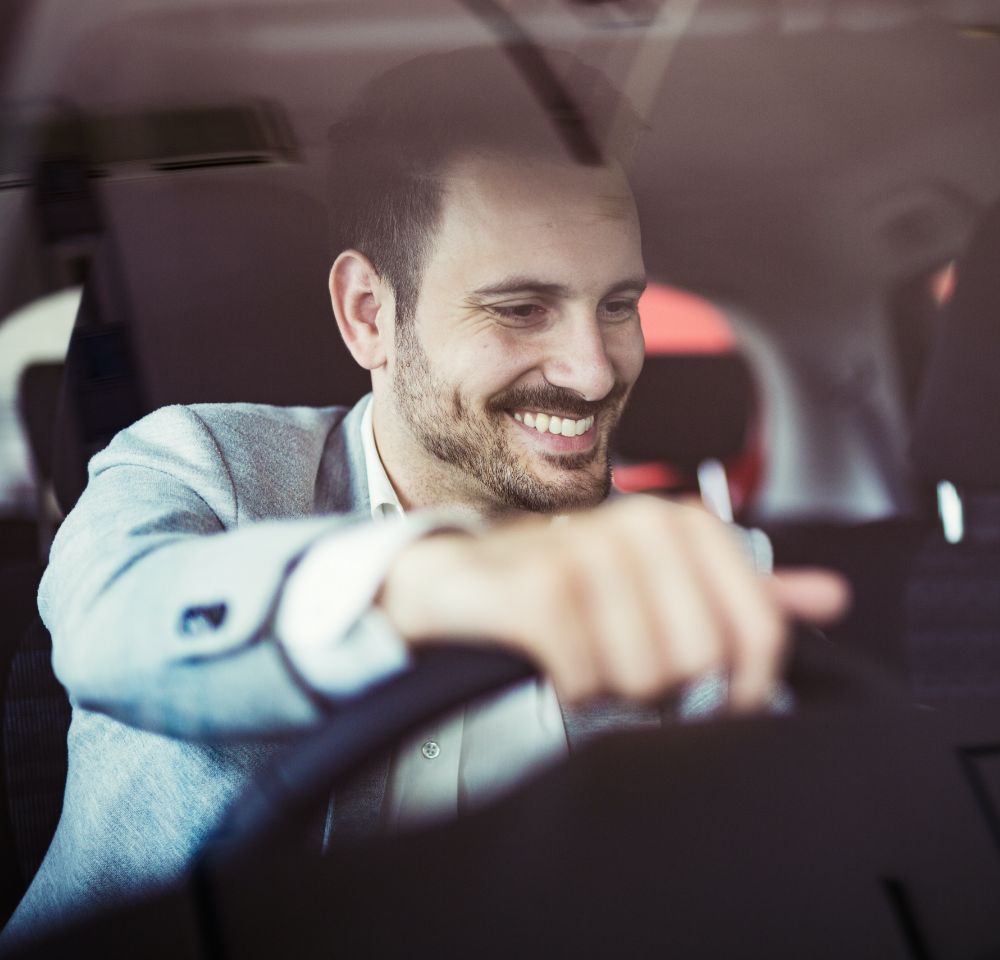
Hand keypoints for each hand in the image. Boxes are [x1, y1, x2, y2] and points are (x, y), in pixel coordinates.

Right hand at [378, 497, 848, 710]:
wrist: (460, 579)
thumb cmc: (567, 584)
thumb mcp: (660, 581)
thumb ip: (743, 591)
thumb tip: (833, 596)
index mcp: (682, 524)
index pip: (758, 630)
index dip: (746, 686)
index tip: (717, 703)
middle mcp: (640, 525)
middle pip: (701, 660)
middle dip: (664, 688)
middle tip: (626, 670)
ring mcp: (588, 551)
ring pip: (647, 675)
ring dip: (614, 690)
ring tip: (590, 661)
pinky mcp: (539, 588)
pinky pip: (588, 678)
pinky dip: (573, 689)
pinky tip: (555, 665)